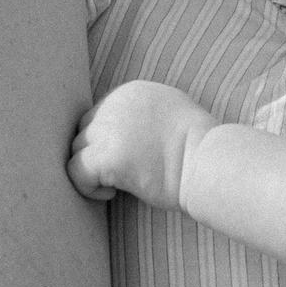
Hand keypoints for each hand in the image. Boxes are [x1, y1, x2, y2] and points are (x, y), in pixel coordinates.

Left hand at [68, 82, 210, 209]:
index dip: (108, 142)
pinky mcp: (107, 155)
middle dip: (97, 155)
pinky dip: (86, 187)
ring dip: (92, 170)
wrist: (210, 164)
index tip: (130, 161)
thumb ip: (144, 115)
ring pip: (76, 149)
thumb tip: (126, 136)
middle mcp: (115, 103)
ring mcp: (109, 128)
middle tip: (121, 176)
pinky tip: (110, 194)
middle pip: (85, 130)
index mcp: (131, 92)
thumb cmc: (200, 150)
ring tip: (117, 186)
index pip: (99, 115)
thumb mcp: (171, 115)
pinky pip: (75, 171)